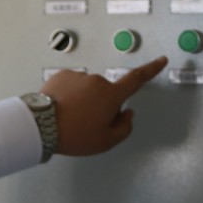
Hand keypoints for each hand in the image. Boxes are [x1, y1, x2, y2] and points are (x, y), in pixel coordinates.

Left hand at [40, 57, 167, 156]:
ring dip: (84, 101)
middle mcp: (97, 81)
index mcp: (111, 95)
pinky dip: (70, 96)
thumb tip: (128, 113)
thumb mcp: (105, 142)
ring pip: (88, 90)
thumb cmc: (75, 135)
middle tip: (87, 124)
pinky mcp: (62, 75)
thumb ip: (124, 128)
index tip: (161, 60)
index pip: (137, 79)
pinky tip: (61, 109)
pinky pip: (73, 86)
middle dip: (102, 105)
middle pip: (107, 93)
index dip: (152, 69)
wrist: (40, 126)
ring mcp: (79, 76)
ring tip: (70, 118)